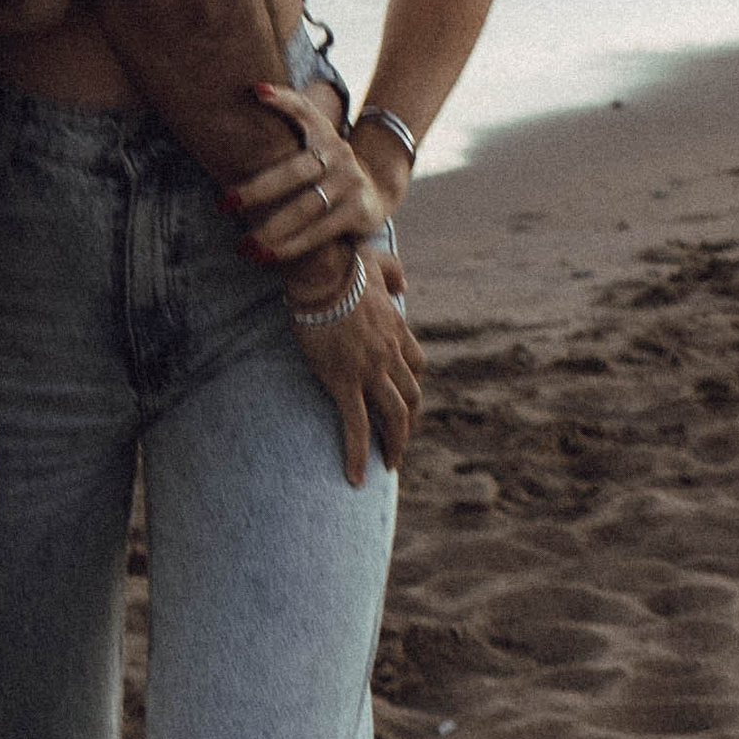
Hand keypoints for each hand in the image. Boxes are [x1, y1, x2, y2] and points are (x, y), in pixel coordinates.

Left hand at [221, 78, 386, 262]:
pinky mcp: (358, 211)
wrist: (375, 188)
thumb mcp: (313, 136)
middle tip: (223, 204)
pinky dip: (291, 246)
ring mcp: (350, 182)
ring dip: (271, 230)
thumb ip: (288, 114)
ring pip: (305, 208)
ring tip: (243, 245)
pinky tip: (267, 256)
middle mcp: (338, 153)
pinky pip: (319, 232)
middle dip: (256, 190)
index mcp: (322, 132)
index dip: (282, 99)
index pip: (302, 109)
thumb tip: (254, 89)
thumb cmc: (325, 163)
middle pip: (293, 172)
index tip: (255, 92)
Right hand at [291, 252, 422, 483]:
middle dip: (409, 421)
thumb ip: (394, 272)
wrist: (321, 274)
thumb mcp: (377, 261)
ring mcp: (370, 371)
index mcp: (397, 329)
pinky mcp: (345, 383)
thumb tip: (404, 284)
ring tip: (388, 462)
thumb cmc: (344, 264)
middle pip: (411, 397)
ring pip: (394, 417)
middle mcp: (390, 354)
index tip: (404, 398)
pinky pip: (357, 426)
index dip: (412, 384)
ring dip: (395, 444)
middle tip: (398, 438)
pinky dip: (358, 454)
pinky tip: (355, 477)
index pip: (416, 365)